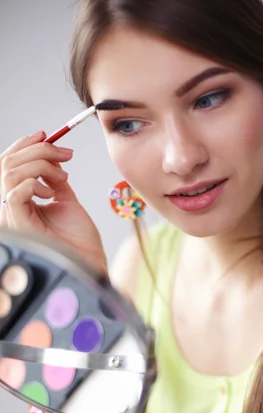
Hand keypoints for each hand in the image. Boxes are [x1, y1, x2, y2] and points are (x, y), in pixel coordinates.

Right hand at [0, 130, 107, 272]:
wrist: (88, 261)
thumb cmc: (78, 240)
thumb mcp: (65, 200)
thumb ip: (54, 179)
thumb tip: (52, 157)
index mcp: (19, 200)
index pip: (9, 164)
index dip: (25, 145)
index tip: (47, 134)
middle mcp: (10, 206)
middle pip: (7, 163)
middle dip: (38, 150)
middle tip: (65, 154)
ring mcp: (11, 215)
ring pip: (10, 173)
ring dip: (41, 165)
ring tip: (63, 178)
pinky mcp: (18, 223)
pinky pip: (16, 191)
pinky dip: (36, 183)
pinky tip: (52, 193)